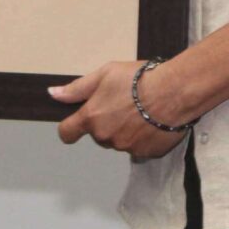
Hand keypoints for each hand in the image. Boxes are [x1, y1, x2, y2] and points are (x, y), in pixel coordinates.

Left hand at [51, 59, 185, 161]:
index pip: (67, 133)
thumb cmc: (140, 80)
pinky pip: (140, 148)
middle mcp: (106, 137)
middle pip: (98, 134)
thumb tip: (53, 94)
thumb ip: (77, 88)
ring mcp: (127, 148)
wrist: (174, 92)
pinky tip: (154, 121)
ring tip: (142, 111)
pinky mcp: (147, 153)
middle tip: (123, 104)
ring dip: (125, 130)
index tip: (74, 125)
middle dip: (106, 123)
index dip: (69, 129)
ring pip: (119, 141)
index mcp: (92, 118)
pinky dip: (144, 138)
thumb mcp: (104, 74)